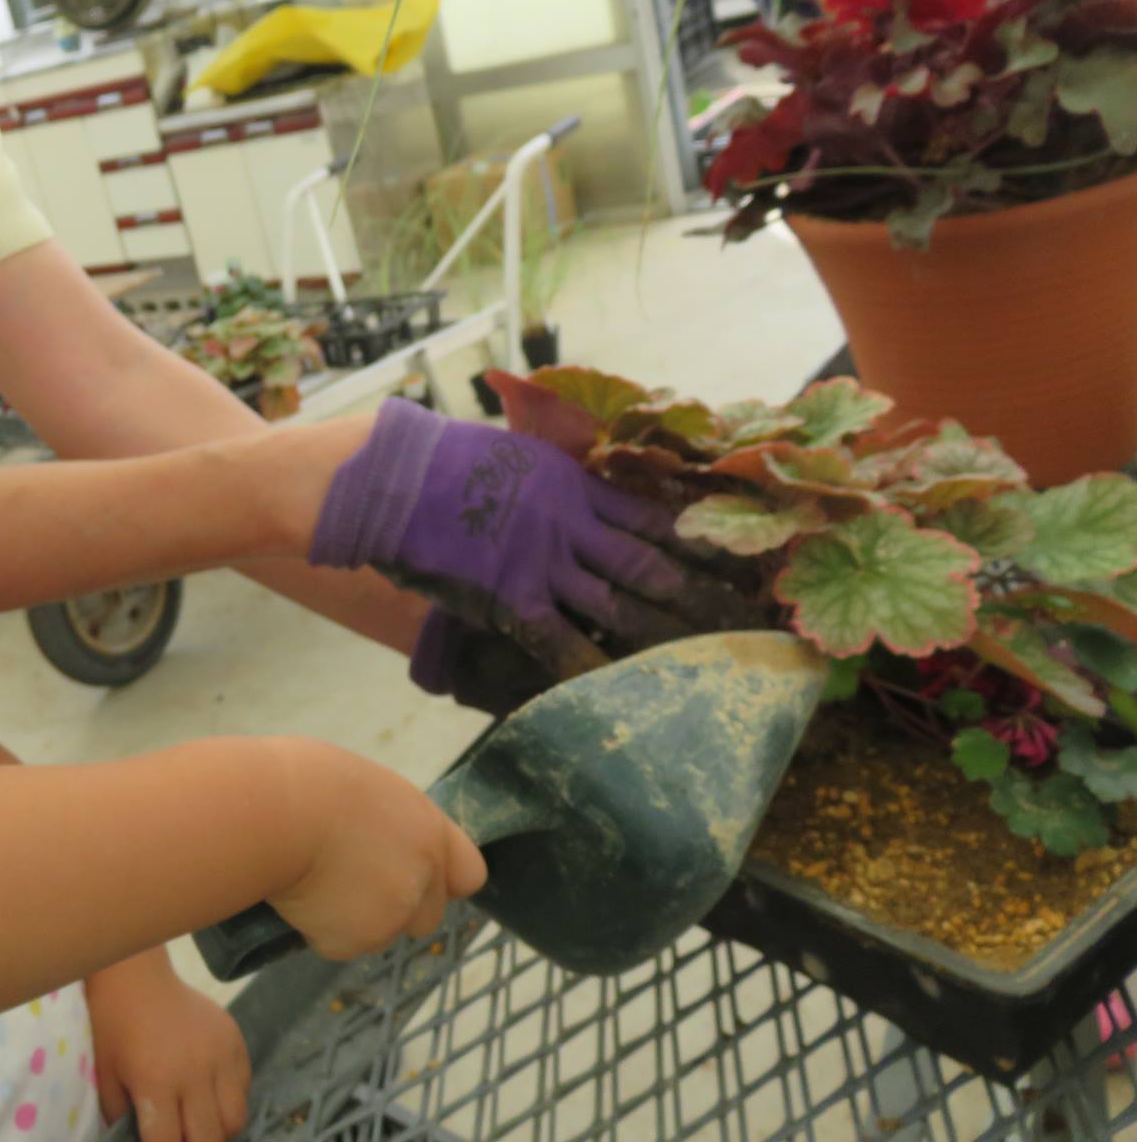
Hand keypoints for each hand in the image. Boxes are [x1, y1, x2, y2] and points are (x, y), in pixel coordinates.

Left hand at [86, 951, 251, 1141]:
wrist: (137, 973)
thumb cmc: (112, 1021)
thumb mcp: (104, 1074)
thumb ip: (119, 1117)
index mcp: (157, 1081)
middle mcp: (196, 1072)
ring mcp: (221, 1055)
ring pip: (234, 1122)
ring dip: (213, 1140)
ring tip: (192, 1138)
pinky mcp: (235, 1042)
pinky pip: (243, 1090)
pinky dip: (228, 1107)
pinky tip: (206, 1104)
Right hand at [269, 737, 486, 964]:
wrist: (272, 812)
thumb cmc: (301, 782)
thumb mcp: (362, 789)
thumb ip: (386, 825)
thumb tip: (373, 846)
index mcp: (427, 828)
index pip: (468, 873)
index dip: (440, 881)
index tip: (413, 878)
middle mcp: (422, 873)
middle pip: (427, 915)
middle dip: (396, 909)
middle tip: (349, 885)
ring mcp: (393, 911)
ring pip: (379, 932)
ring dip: (354, 920)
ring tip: (312, 881)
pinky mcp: (356, 939)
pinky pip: (338, 943)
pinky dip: (319, 929)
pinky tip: (297, 897)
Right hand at [312, 400, 735, 680]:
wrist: (391, 476)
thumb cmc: (441, 459)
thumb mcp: (514, 452)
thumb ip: (554, 479)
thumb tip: (580, 498)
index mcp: (576, 484)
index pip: (655, 515)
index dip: (701, 541)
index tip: (743, 560)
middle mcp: (572, 521)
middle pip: (652, 563)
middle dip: (702, 595)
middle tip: (749, 622)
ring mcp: (543, 559)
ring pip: (620, 600)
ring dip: (666, 632)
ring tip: (710, 659)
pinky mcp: (509, 594)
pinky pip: (559, 638)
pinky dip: (590, 666)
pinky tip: (620, 689)